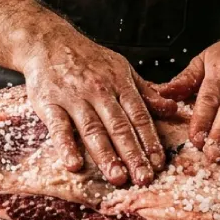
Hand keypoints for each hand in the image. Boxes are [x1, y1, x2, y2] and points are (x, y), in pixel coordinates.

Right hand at [18, 30, 175, 186]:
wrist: (48, 41)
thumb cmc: (87, 59)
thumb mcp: (121, 68)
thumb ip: (145, 92)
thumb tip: (171, 109)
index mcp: (119, 84)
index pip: (139, 116)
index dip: (149, 140)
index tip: (158, 163)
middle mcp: (99, 91)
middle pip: (119, 127)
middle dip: (133, 154)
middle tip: (143, 178)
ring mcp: (74, 98)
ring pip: (93, 129)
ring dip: (106, 155)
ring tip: (117, 177)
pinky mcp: (49, 103)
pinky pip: (59, 127)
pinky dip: (66, 145)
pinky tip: (73, 164)